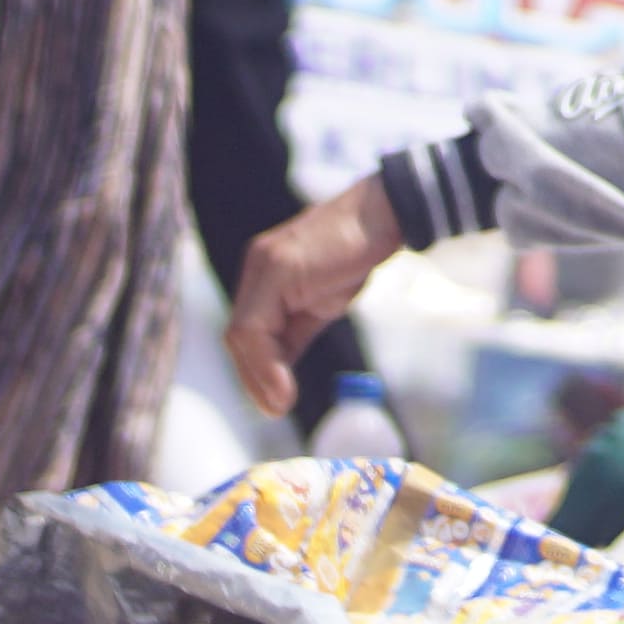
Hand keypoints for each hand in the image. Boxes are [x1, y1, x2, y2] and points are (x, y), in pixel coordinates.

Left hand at [226, 175, 404, 416]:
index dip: (256, 370)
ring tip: (279, 405)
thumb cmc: (358, 253)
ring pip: (242, 333)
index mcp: (264, 276)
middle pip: (239, 335)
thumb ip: (297, 333)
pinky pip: (256, 325)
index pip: (246, 331)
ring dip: (258, 376)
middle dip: (253, 378)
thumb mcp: (323, 302)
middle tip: (273, 410)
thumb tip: (281, 378)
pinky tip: (284, 386)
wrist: (384, 214)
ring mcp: (264, 266)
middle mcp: (256, 267)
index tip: (273, 402)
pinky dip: (267, 362)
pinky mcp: (278, 269)